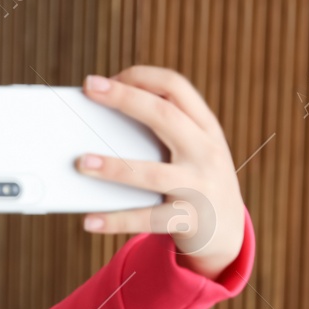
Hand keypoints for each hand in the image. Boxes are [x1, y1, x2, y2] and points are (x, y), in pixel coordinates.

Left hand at [75, 65, 245, 279]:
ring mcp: (200, 185)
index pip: (176, 87)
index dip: (142, 77)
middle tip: (90, 87)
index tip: (107, 79)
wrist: (228, 230)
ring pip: (152, 173)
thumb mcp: (190, 150)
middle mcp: (206, 151)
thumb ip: (160, 133)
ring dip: (114, 167)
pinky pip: (147, 219)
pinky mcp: (189, 219)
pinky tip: (90, 221)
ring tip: (81, 163)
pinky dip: (116, 220)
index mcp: (205, 127)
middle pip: (164, 116)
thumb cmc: (194, 181)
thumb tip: (99, 125)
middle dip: (125, 98)